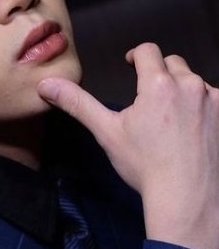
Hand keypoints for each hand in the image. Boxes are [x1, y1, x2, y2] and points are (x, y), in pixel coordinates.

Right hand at [38, 43, 218, 248]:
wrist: (187, 197)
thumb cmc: (146, 167)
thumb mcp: (107, 133)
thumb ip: (77, 104)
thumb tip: (46, 85)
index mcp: (158, 84)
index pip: (149, 51)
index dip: (137, 55)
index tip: (132, 65)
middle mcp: (190, 85)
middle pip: (173, 64)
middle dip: (160, 75)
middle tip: (150, 100)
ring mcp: (214, 100)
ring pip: (195, 83)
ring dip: (184, 92)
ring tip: (172, 119)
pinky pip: (214, 100)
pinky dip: (204, 109)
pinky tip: (193, 131)